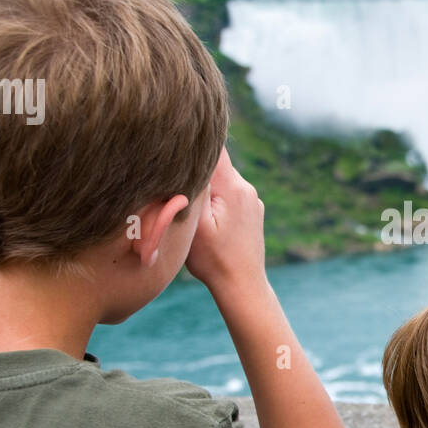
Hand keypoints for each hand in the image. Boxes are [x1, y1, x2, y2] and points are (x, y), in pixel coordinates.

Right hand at [185, 147, 266, 300]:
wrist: (242, 286)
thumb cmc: (214, 259)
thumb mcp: (195, 223)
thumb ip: (193, 188)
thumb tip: (189, 157)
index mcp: (232, 186)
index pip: (213, 147)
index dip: (193, 141)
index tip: (175, 141)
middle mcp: (246, 188)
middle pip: (216, 164)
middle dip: (195, 169)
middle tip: (175, 182)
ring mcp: (252, 200)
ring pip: (222, 181)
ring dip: (206, 187)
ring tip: (191, 205)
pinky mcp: (252, 212)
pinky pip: (230, 196)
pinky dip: (216, 201)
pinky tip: (208, 219)